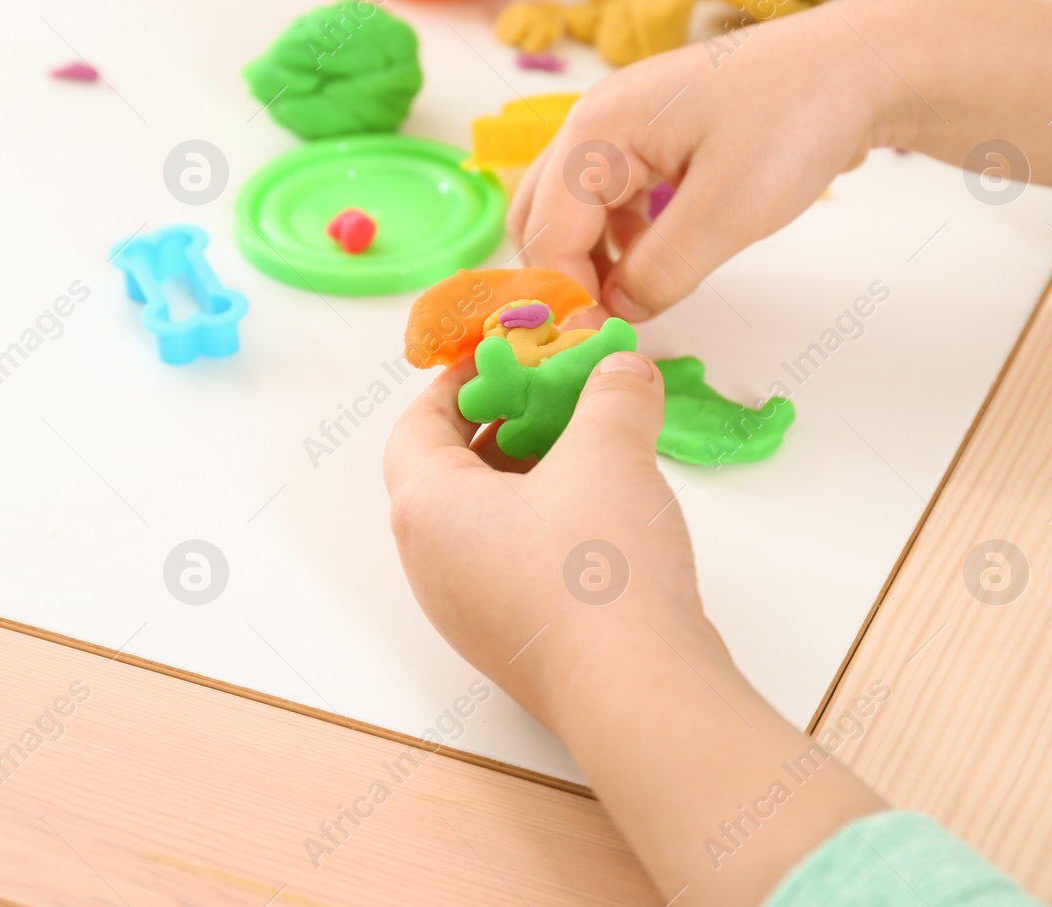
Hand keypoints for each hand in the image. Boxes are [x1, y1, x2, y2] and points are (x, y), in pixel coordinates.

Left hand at [383, 349, 713, 728]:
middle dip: (502, 426)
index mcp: (426, 510)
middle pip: (448, 473)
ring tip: (589, 448)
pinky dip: (548, 526)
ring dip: (530, 478)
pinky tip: (606, 512)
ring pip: (485, 523)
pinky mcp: (515, 643)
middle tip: (553, 395)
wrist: (637, 693)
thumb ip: (613, 395)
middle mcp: (432, 564)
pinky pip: (514, 565)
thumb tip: (621, 369)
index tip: (500, 357)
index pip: (415, 426)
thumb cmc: (598, 570)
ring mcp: (470, 612)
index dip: (456, 383)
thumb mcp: (609, 452)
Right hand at [508, 0, 889, 322]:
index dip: (565, 298)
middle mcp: (593, 123)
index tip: (598, 345)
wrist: (859, 65)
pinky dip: (614, 242)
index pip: (546, 234)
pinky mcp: (648, 141)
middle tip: (604, 329)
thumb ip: (662, 270)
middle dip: (562, 278)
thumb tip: (618, 313)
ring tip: (630, 304)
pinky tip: (653, 266)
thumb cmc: (796, 120)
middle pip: (537, 219)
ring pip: (567, 211)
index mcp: (598, 130)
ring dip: (586, 262)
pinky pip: (604, 201)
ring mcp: (620, 129)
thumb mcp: (729, 210)